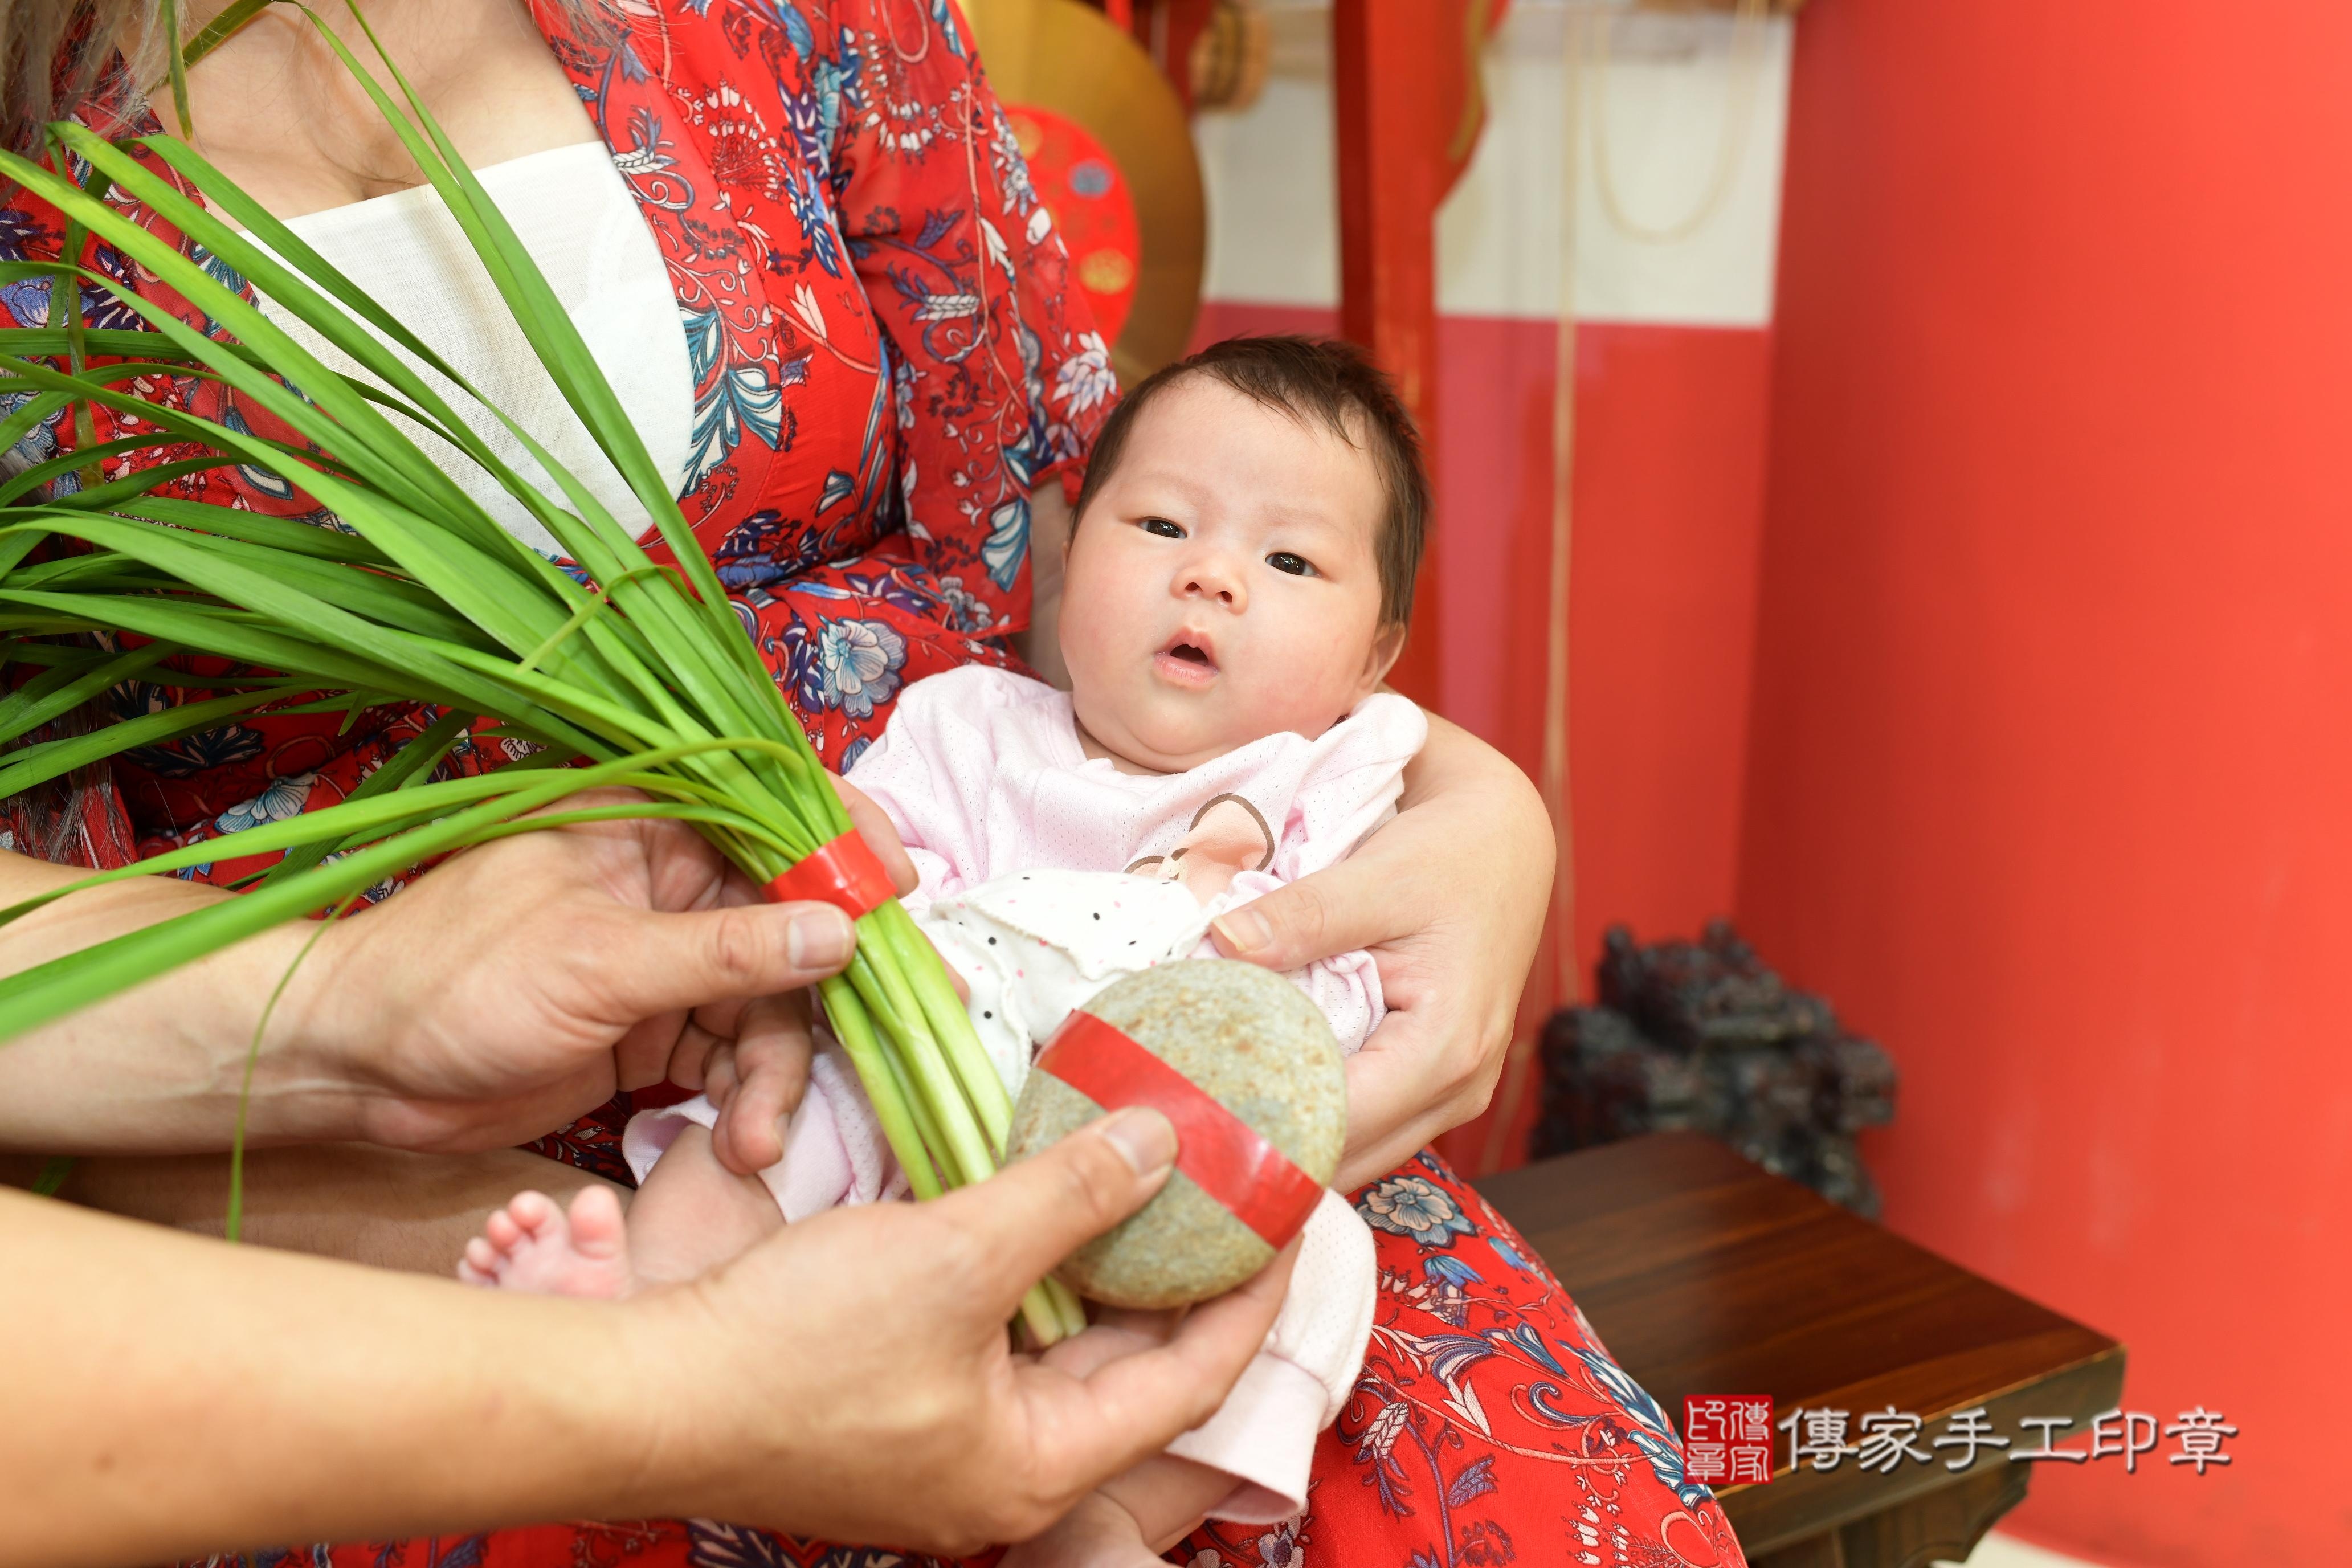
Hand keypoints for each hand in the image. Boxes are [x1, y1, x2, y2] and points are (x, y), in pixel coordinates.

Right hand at [5, 1107, 1290, 1562]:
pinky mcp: (901, 1404)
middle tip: (1237, 1183)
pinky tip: (1054, 1202)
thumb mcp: (952, 1255)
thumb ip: (1067, 1195)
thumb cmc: (793, 1347)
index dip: (1253, 1285)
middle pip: (1139, 1365)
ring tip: (1163, 1177)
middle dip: (1188, 1271)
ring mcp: (950, 1441)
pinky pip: (1007, 1335)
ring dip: (1111, 1263)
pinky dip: (1041, 1270)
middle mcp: (1006, 1468)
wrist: (639, 1388)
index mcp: (1040, 1463)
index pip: (1195, 1375)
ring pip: (1070, 1346)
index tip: (1293, 1204)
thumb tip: (1167, 1138)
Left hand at [311, 781, 918, 1155]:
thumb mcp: (596, 961)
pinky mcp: (656, 1031)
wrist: (354, 1069)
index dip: (849, 846)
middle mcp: (671, 883)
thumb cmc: (449, 981)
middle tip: (890, 1042)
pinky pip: (734, 1058)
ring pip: (772, 1005)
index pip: (777, 812)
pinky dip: (745, 1101)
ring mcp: (668, 959)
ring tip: (760, 1137)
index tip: (901, 896)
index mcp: (651, 823)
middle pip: (794, 924)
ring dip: (779, 1074)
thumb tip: (840, 933)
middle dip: (834, 994)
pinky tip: (740, 1144)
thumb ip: (723, 950)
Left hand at [1210, 713, 1551, 1187]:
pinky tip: (1253, 1094)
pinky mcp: (1431, 1090)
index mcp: (1447, 1049)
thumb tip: (1221, 943)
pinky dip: (1310, 1119)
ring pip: (1352, 1156)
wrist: (1504, 849)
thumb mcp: (1379, 875)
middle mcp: (1457, 1093)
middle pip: (1343, 1160)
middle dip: (1263, 1150)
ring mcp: (1449, 1100)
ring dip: (1285, 1141)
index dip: (1259, 1126)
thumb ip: (1303, 915)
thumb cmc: (1452, 858)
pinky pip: (1364, 1130)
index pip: (1339, 1124)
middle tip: (1175, 1124)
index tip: (1182, 1112)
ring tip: (1204, 1115)